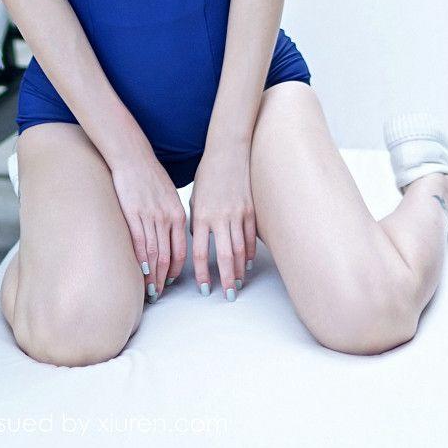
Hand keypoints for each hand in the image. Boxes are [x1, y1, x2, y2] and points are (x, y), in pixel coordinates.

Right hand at [110, 149, 187, 302]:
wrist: (133, 157)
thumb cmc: (150, 176)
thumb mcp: (169, 196)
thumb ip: (172, 217)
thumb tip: (172, 238)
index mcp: (178, 214)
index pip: (181, 250)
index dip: (176, 270)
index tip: (171, 282)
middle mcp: (166, 217)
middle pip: (167, 257)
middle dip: (164, 279)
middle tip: (159, 294)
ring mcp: (150, 216)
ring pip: (154, 254)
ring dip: (153, 276)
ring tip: (150, 290)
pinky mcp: (133, 214)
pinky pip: (139, 243)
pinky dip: (141, 261)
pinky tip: (141, 273)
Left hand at [189, 144, 255, 298]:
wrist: (227, 152)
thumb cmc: (208, 174)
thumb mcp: (196, 197)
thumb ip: (197, 221)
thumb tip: (200, 240)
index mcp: (202, 215)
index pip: (202, 252)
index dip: (203, 273)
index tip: (204, 288)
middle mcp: (221, 217)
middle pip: (225, 256)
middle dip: (227, 279)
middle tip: (228, 296)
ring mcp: (238, 214)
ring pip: (241, 250)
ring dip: (240, 270)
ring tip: (238, 283)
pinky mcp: (250, 210)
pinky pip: (251, 236)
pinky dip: (250, 252)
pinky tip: (248, 262)